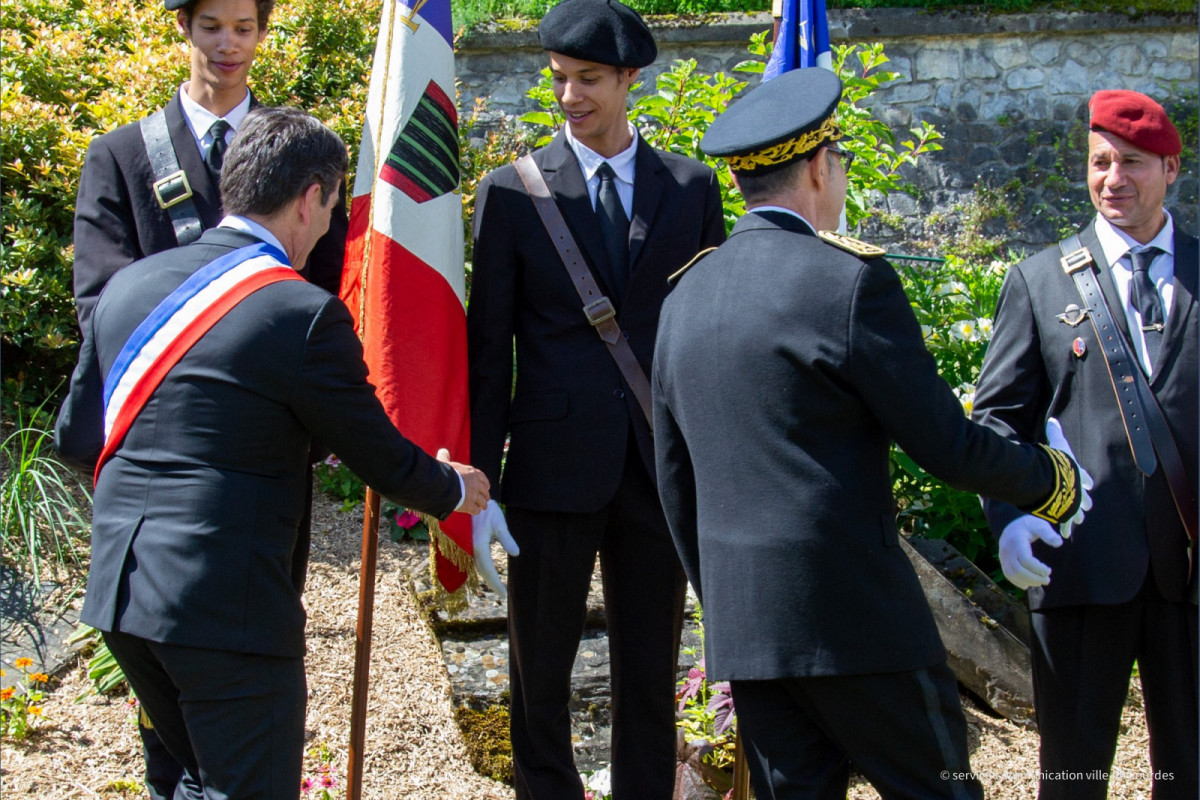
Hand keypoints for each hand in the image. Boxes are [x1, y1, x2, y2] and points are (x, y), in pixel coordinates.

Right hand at [437, 448, 488, 514]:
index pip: (483, 478)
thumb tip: (442, 450)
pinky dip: (476, 511)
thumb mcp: (445, 462)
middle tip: (485, 499)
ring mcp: (474, 496)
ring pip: (483, 502)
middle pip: (485, 491)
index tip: (486, 487)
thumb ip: (445, 457)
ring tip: (482, 507)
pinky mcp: (470, 506)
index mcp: (473, 473)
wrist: (444, 485)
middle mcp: (477, 484)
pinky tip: (475, 511)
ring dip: (483, 505)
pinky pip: (476, 510)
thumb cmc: (444, 473)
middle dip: (485, 496)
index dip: (485, 483)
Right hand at [471, 500, 519, 597]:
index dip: (496, 583)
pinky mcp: (468, 543)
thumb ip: (507, 539)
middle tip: (503, 593)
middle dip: (493, 583)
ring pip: (478, 567)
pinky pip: (476, 561)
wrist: (471, 498)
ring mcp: (468, 547)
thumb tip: (516, 554)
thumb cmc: (488, 511)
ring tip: (497, 585)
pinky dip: (483, 568)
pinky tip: (489, 571)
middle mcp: (471, 549)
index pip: (489, 571)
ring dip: (488, 577)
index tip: (505, 594)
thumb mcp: (499, 523)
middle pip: (482, 572)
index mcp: (479, 547)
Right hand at [999, 515, 1061, 588]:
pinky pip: (1007, 574)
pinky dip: (1016, 582)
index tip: (1049, 570)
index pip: (1025, 559)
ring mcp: (1003, 555)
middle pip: (1018, 569)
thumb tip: (1059, 542)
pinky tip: (1027, 585)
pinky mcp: (1002, 560)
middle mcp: (1007, 549)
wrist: (1011, 524)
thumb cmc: (1029, 525)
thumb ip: (1048, 534)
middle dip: (1033, 578)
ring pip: (1011, 574)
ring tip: (1039, 583)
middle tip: (1047, 580)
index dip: (1037, 568)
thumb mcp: (1040, 525)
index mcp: (1016, 540)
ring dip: (1026, 581)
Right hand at [1044, 418, 1093, 537]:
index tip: (1089, 484)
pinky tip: (1064, 534)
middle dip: (1085, 502)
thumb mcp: (1058, 445)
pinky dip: (1064, 527)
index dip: (1086, 480)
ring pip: (1077, 513)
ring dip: (1076, 517)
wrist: (1058, 480)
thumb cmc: (1059, 463)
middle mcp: (1080, 492)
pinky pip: (1065, 523)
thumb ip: (1055, 433)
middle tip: (1086, 507)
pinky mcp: (1066, 515)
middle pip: (1085, 499)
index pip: (1085, 478)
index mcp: (1079, 476)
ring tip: (1076, 522)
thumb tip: (1053, 419)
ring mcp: (1074, 504)